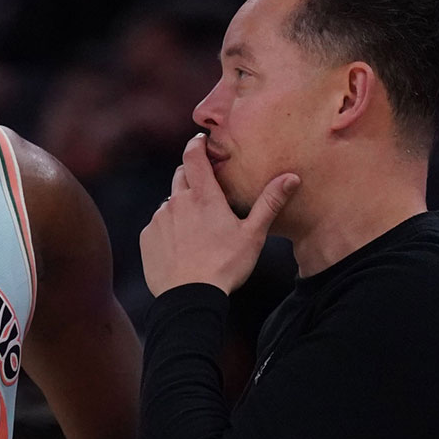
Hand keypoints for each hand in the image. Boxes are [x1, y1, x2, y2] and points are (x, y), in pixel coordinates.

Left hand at [140, 135, 298, 295]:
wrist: (190, 298)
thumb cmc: (226, 265)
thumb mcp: (253, 234)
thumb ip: (269, 202)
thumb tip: (291, 177)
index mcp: (204, 196)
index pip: (194, 156)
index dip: (196, 144)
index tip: (201, 140)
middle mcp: (177, 201)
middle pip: (181, 176)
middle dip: (192, 176)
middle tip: (207, 190)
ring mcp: (159, 219)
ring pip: (169, 202)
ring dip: (181, 207)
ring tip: (196, 228)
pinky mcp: (146, 237)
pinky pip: (157, 225)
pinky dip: (168, 229)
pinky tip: (181, 246)